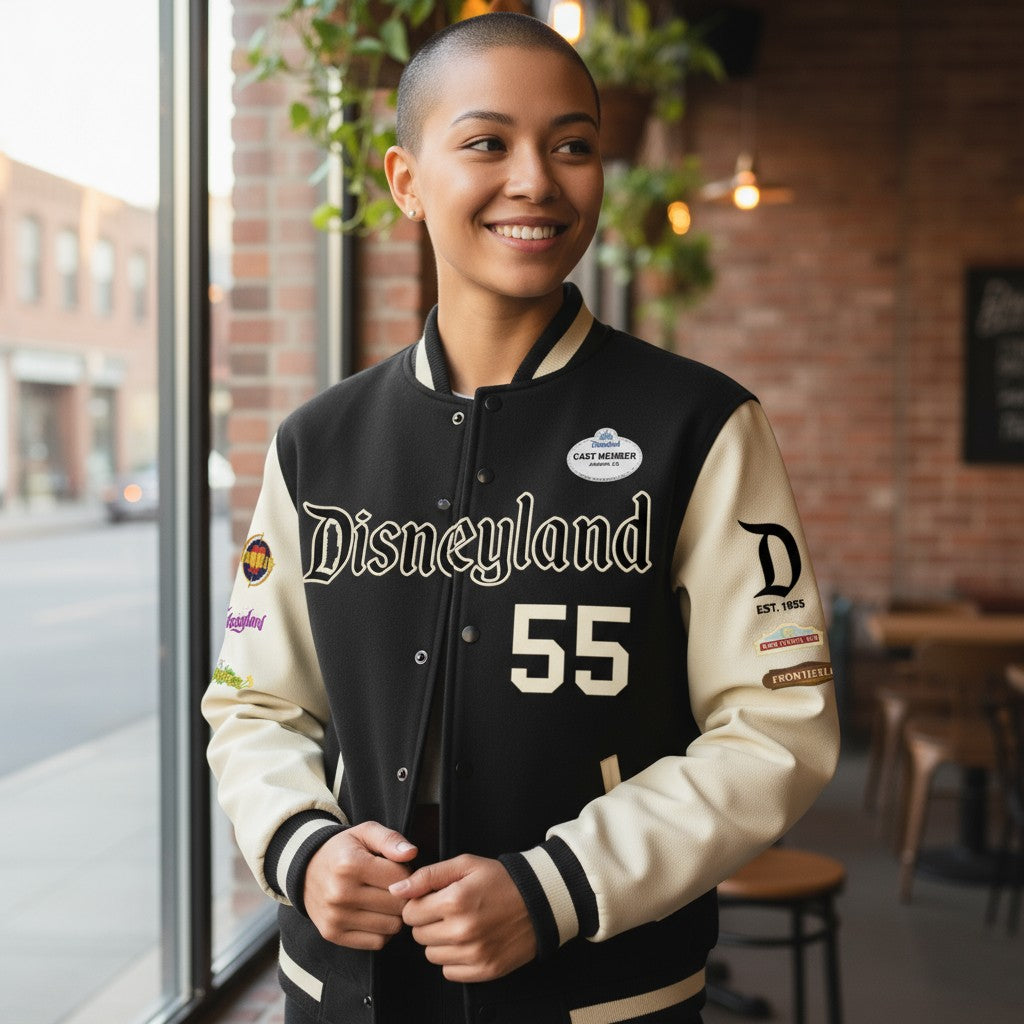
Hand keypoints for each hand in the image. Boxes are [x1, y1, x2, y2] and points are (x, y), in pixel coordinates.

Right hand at [303, 821, 417, 949]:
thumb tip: (411, 853)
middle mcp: (340, 893)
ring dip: (395, 915)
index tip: (399, 869)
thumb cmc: (343, 850)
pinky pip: (377, 942)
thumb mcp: (365, 833)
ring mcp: (335, 917)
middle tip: (394, 886)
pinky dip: (383, 931)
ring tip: (385, 900)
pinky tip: (376, 915)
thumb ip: (390, 839)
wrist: (306, 869)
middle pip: (398, 905)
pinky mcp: (333, 934)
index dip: (408, 873)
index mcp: (350, 865)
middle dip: (404, 895)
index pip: (401, 878)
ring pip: (391, 926)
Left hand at [391, 855, 536, 981]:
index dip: (419, 903)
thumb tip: (396, 889)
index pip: (410, 913)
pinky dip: (454, 958)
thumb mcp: (465, 864)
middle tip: (449, 910)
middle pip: (418, 935)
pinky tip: (469, 941)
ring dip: (440, 941)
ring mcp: (475, 953)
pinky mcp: (485, 970)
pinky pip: (449, 972)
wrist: (540, 900)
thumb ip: (427, 875)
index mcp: (455, 901)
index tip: (433, 899)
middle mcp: (463, 930)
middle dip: (428, 921)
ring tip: (460, 924)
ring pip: (431, 955)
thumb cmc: (501, 880)